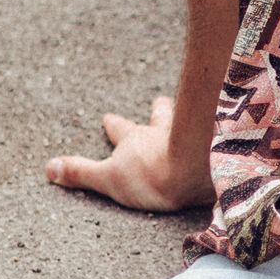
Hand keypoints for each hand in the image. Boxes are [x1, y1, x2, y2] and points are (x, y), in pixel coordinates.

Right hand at [44, 94, 211, 212]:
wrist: (196, 171)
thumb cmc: (151, 174)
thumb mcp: (108, 178)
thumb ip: (80, 172)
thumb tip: (48, 167)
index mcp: (136, 140)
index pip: (121, 130)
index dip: (114, 126)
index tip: (108, 118)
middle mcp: (164, 133)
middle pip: (160, 117)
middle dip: (158, 110)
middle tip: (159, 100)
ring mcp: (192, 137)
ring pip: (189, 121)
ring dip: (189, 116)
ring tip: (193, 111)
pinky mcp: (217, 148)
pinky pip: (218, 137)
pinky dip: (221, 135)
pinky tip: (230, 137)